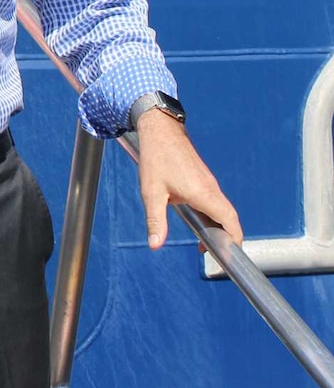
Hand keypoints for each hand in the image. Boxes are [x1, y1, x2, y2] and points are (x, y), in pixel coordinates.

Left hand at [135, 108, 242, 249]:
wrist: (160, 130)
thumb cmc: (156, 159)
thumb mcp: (151, 193)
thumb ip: (155, 220)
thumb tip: (155, 245)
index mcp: (203, 193)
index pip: (230, 221)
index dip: (235, 241)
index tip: (230, 258)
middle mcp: (211, 189)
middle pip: (230, 218)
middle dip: (228, 238)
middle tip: (216, 256)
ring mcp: (209, 183)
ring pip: (223, 209)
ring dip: (220, 228)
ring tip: (205, 244)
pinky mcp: (204, 179)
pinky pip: (216, 202)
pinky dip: (214, 216)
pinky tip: (200, 224)